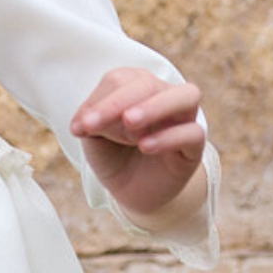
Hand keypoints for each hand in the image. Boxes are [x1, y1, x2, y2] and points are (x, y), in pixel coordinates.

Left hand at [71, 67, 205, 218]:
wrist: (134, 192)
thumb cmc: (115, 156)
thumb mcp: (96, 140)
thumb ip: (92, 124)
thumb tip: (86, 118)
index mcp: (136, 87)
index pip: (120, 80)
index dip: (98, 100)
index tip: (78, 128)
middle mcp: (163, 95)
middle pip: (148, 83)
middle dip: (116, 102)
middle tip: (92, 124)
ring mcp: (183, 118)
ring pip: (186, 96)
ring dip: (154, 106)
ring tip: (129, 122)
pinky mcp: (194, 146)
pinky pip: (192, 133)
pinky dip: (168, 137)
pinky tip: (145, 146)